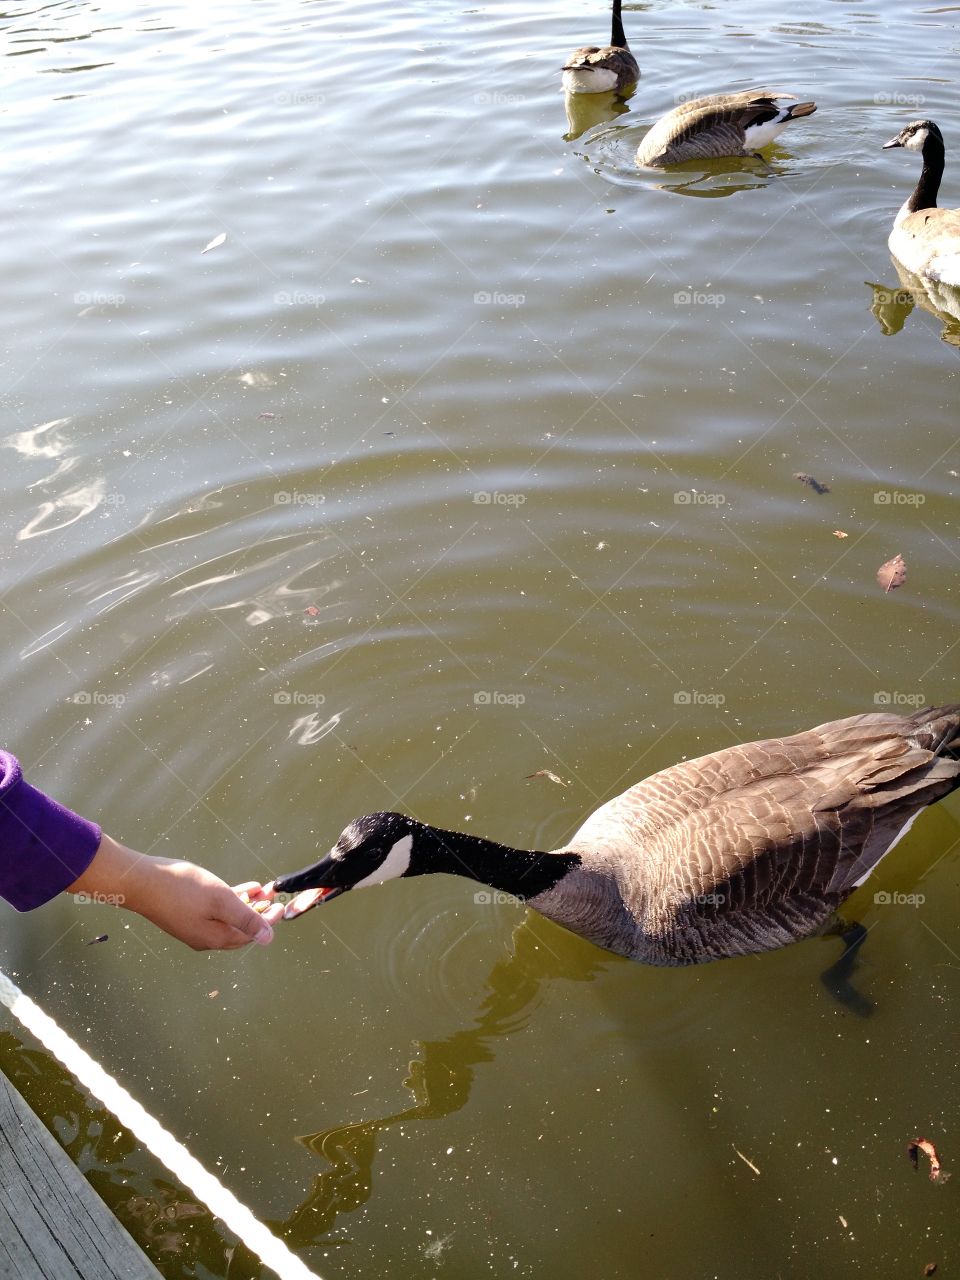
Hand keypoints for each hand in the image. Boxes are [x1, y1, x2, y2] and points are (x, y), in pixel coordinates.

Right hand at [67, 835, 282, 950]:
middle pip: (240, 929)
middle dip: (259, 913)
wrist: (140, 881)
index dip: (268, 920)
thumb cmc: (182, 889)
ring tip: (262, 888)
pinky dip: (229, 900)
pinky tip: (239, 887)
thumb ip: (246, 919)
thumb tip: (269, 939)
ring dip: (246, 904)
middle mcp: (205, 938)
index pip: (251, 935)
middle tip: (273, 896)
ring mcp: (193, 928)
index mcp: (215, 939)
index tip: (281, 906)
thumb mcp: (220, 900)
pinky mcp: (185, 915)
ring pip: (228, 918)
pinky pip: (215, 912)